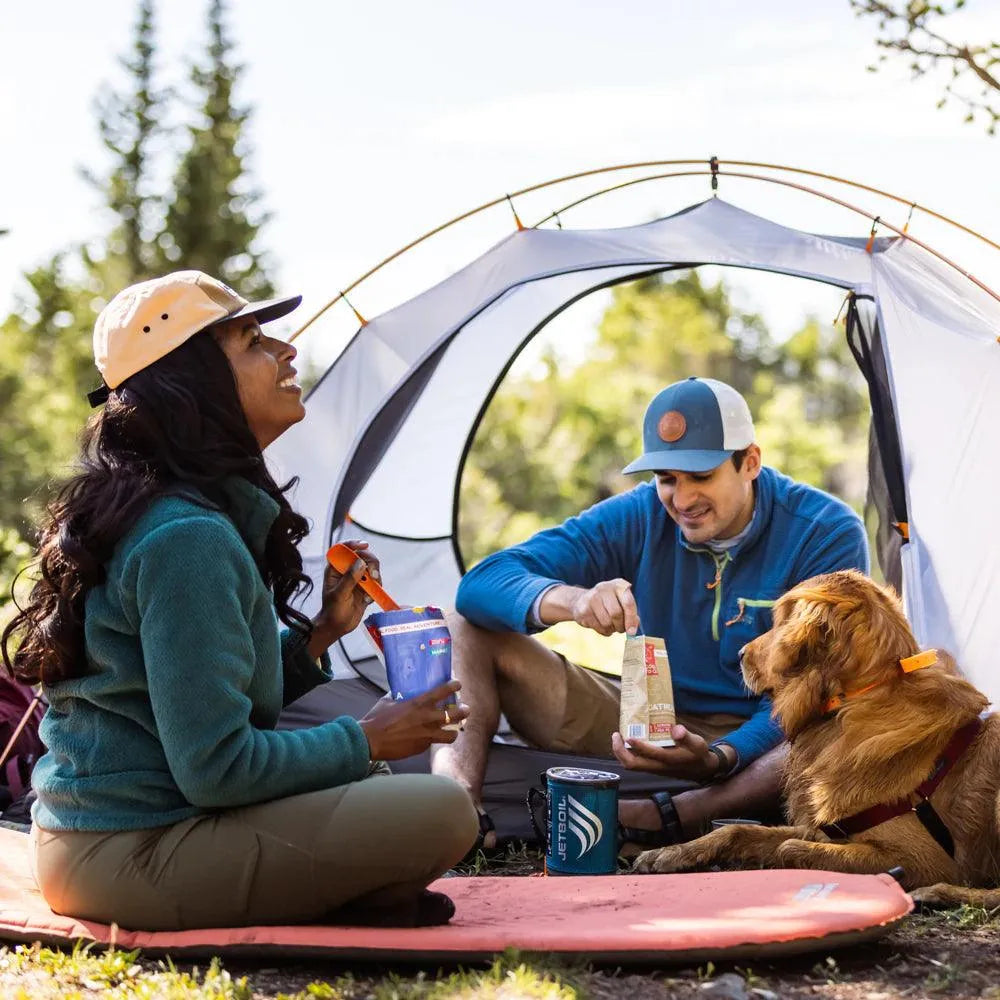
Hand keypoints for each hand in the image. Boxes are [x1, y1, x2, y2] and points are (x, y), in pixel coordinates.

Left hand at [308, 540, 380, 655]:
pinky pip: (376, 582)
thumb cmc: (332, 611)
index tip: (364, 545)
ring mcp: (357, 579)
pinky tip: (367, 600)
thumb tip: (361, 562)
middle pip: (362, 556)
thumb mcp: (339, 594)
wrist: (337, 627)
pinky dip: (375, 589)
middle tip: (373, 574)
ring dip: (375, 577)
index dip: (353, 544)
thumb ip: (349, 578)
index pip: (343, 549)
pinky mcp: (366, 587)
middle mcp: (347, 571)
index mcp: (335, 569)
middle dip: (371, 562)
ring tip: (370, 590)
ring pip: (372, 568)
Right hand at [359, 680, 469, 760]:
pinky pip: (433, 743)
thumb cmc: (377, 718)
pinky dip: (433, 739)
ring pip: (450, 735)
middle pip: (455, 715)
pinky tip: (429, 738)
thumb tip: (403, 689)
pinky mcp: (421, 748)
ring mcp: (426, 735)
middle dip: (464, 711)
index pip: (442, 692)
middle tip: (466, 709)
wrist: (370, 740)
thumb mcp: (389, 701)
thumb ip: (400, 695)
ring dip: (455, 731)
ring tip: (455, 730)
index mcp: (418, 704)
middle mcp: (426, 719)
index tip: (457, 684)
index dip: (453, 686)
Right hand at [570, 578, 638, 635]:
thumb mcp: (622, 603)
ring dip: (611, 629)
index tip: (632, 631)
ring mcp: (592, 598)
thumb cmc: (608, 604)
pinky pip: (597, 627)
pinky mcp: (583, 609)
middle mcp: (604, 588)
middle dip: (620, 626)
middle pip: (616, 613)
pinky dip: (603, 631)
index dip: (631, 619)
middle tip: (620, 629)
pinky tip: (601, 625)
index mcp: (618, 585)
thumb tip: (633, 628)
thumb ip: (631, 614)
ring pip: (606, 622)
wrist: (582, 600)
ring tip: (610, 626)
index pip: (628, 602)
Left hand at [611, 724, 720, 779]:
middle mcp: (658, 767)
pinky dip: (627, 753)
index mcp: (669, 760)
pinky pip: (635, 762)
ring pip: (631, 765)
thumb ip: (686, 736)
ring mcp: (653, 768)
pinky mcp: (652, 767)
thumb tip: (675, 729)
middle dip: (620, 751)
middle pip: (632, 765)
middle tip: (615, 735)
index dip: (637, 746)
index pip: (649, 755)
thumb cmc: (698, 754)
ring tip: (617, 737)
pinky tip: (626, 741)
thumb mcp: (697, 743)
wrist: (701, 770)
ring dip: (621, 752)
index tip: (627, 736)